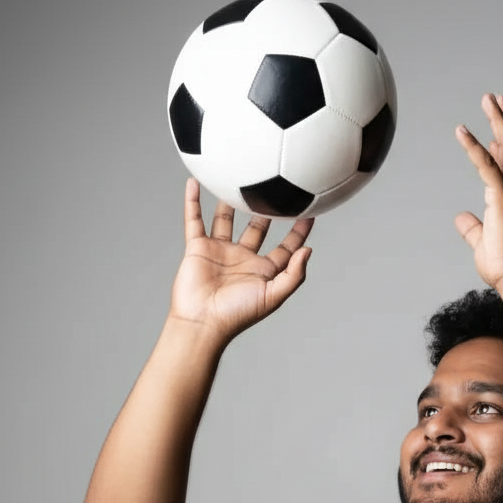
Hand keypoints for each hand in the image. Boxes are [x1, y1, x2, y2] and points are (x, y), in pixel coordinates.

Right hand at [170, 178, 313, 340]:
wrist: (203, 321)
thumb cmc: (238, 314)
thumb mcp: (273, 296)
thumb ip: (294, 275)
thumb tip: (308, 250)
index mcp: (263, 271)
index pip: (285, 247)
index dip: (298, 231)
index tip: (310, 212)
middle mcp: (243, 258)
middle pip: (258, 228)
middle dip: (267, 210)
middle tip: (276, 188)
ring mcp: (220, 251)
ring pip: (226, 220)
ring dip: (231, 202)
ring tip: (238, 180)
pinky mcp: (198, 248)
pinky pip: (194, 221)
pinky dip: (192, 202)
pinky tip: (194, 183)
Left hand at [455, 93, 502, 290]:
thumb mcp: (483, 241)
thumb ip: (473, 228)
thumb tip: (461, 218)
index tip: (499, 127)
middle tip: (497, 98)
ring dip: (498, 119)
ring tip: (488, 98)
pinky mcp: (501, 197)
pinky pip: (486, 165)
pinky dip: (473, 146)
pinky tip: (461, 130)